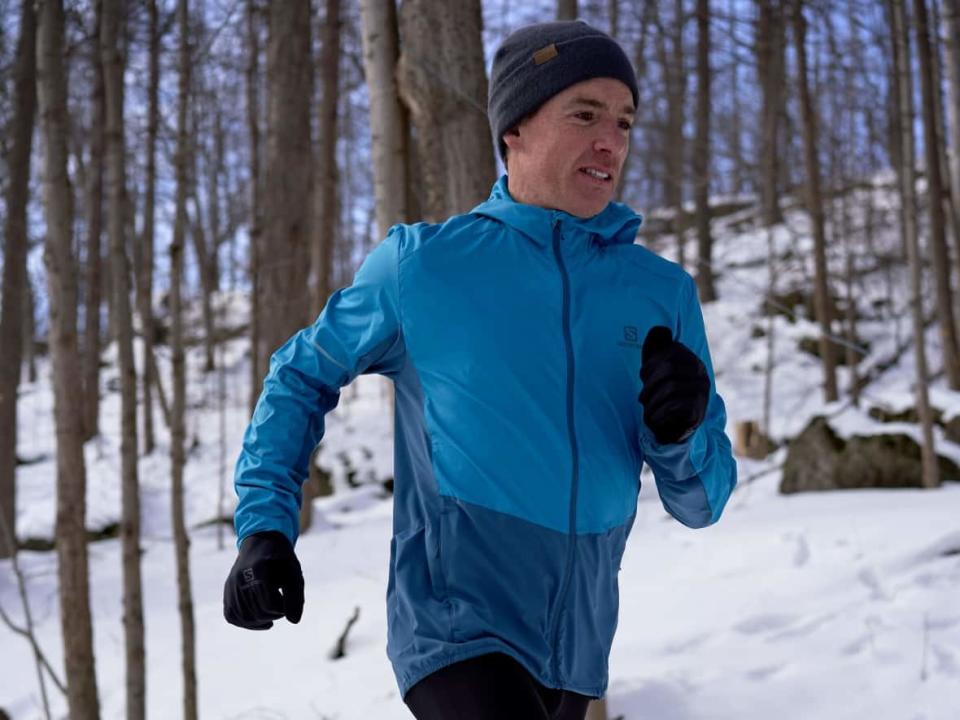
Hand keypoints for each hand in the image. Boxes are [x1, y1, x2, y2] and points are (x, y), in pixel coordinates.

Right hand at [223, 531, 303, 629]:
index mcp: (258, 569)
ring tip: (273, 611)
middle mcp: (240, 578)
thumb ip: (296, 595)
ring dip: (262, 621)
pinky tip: (261, 619)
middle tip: (282, 603)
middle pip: (257, 612)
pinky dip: (246, 622)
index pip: (269, 604)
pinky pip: (231, 616)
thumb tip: (294, 621)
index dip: (282, 608)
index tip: (288, 597)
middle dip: (275, 614)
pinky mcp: (227, 591)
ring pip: (243, 619)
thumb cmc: (281, 558)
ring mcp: (230, 585)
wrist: (261, 541)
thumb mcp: (294, 572)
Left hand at [639, 326, 709, 444]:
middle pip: (670, 368)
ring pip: (672, 388)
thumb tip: (659, 328)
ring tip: (647, 410)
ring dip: (652, 401)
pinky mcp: (699, 411)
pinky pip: (675, 406)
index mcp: (691, 360)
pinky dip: (659, 413)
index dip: (651, 364)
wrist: (674, 429)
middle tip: (642, 398)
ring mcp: (701, 393)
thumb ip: (657, 348)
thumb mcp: (656, 369)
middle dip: (650, 384)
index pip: (671, 352)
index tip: (643, 377)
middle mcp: (701, 374)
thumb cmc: (661, 395)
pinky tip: (654, 419)